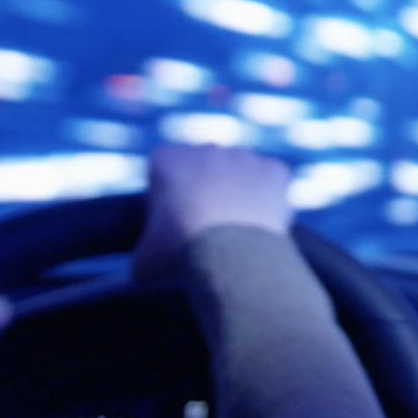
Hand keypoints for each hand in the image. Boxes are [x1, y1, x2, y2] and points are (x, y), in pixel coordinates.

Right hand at [133, 145, 293, 280]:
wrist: (231, 253)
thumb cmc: (180, 252)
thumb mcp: (143, 259)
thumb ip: (143, 252)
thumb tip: (142, 269)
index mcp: (167, 158)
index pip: (163, 172)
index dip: (165, 199)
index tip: (171, 225)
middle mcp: (207, 148)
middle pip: (203, 170)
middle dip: (204, 193)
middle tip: (207, 231)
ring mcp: (244, 157)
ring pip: (240, 173)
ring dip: (238, 194)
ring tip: (237, 232)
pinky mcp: (274, 170)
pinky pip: (272, 180)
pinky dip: (270, 198)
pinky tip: (262, 223)